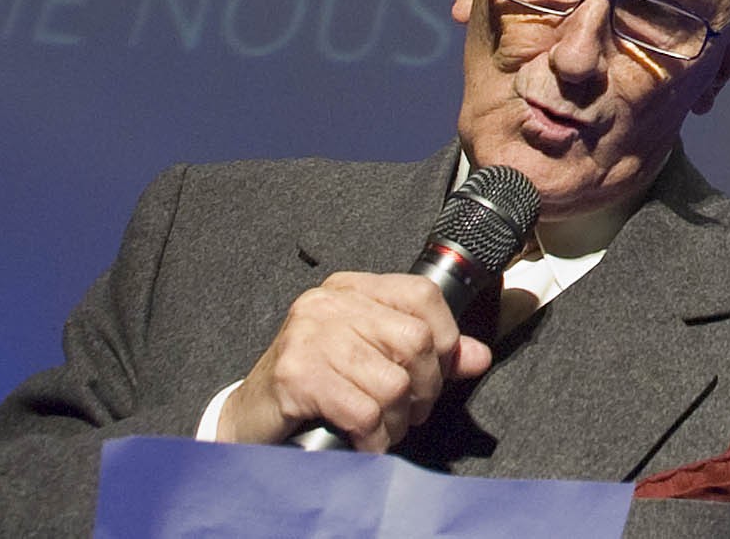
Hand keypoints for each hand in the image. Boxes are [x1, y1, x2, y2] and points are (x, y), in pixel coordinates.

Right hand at [214, 272, 493, 451]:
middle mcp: (329, 303)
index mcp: (351, 289)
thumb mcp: (372, 358)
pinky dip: (375, 436)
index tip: (440, 370)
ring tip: (387, 428)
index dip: (445, 337)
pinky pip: (363, 411)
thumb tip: (478, 356)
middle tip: (413, 410)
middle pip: (414, 340)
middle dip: (425, 387)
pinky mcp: (297, 373)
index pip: (422, 294)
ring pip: (392, 382)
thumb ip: (426, 353)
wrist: (251, 416)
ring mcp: (309, 335)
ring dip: (398, 419)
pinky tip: (367, 440)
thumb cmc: (315, 384)